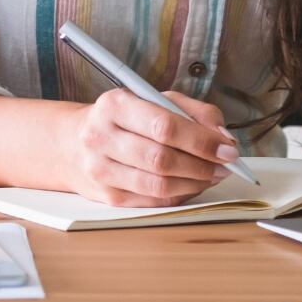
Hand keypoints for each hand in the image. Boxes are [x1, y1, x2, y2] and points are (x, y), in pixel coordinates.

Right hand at [60, 88, 239, 206]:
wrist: (73, 143)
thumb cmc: (125, 118)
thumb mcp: (156, 99)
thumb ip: (195, 112)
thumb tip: (223, 138)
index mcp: (115, 105)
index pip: (165, 126)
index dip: (201, 141)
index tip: (228, 149)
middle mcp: (101, 138)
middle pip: (162, 159)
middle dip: (202, 165)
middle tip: (225, 165)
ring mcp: (101, 171)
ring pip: (158, 185)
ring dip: (195, 183)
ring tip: (212, 175)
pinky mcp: (106, 197)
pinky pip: (153, 202)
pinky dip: (180, 195)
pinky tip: (192, 184)